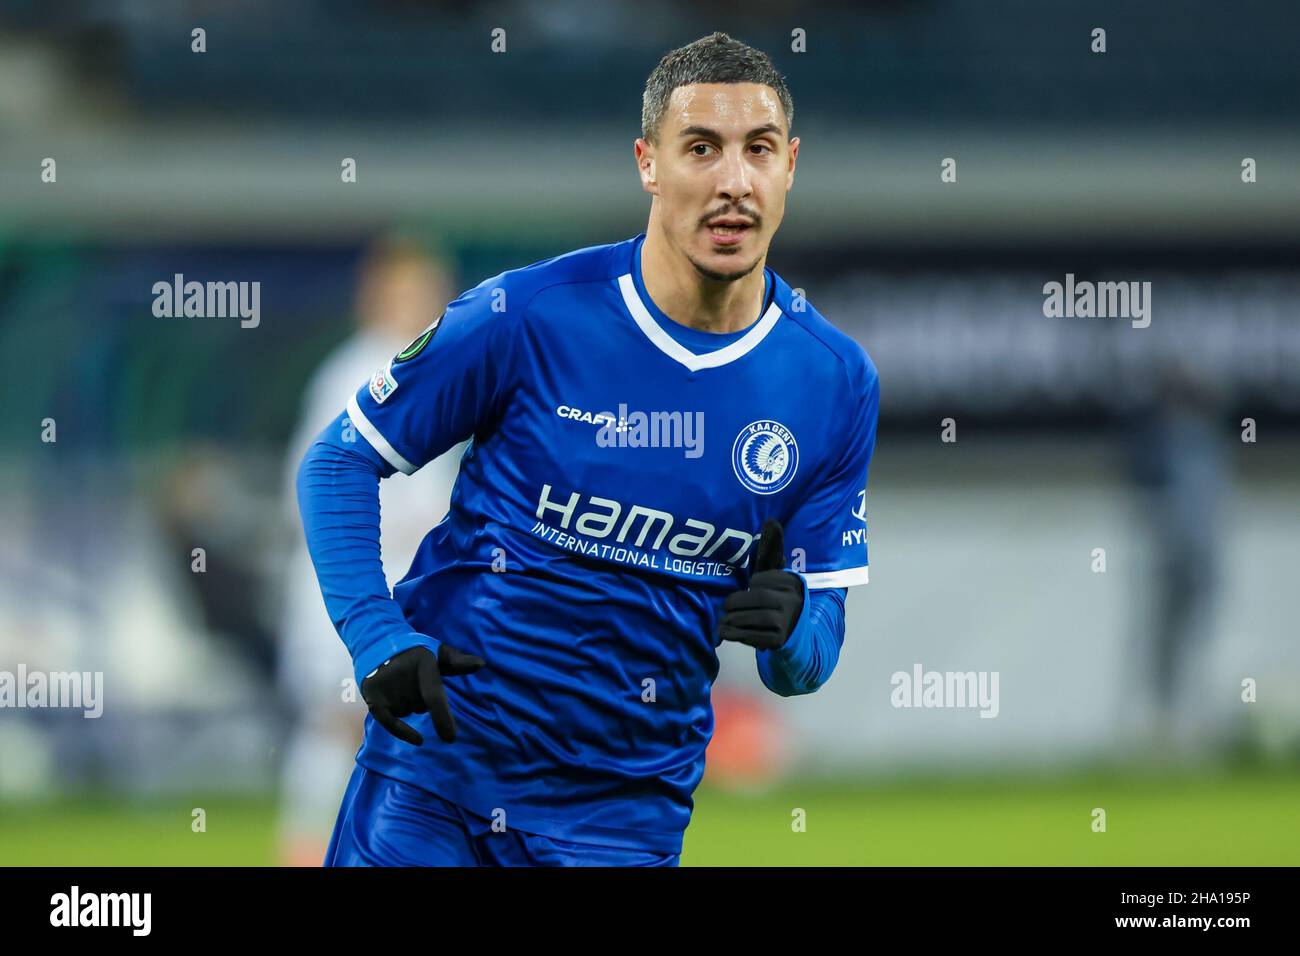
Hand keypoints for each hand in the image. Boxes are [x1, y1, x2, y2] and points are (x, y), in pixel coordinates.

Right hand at [361, 643, 485, 745]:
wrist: (378, 643)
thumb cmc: (414, 652)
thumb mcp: (437, 652)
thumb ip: (458, 662)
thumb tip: (482, 664)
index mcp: (422, 664)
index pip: (433, 695)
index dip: (442, 717)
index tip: (451, 738)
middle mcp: (402, 676)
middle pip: (422, 706)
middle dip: (422, 700)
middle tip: (414, 681)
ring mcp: (386, 688)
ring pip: (408, 712)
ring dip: (409, 706)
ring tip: (402, 685)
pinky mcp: (373, 698)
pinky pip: (389, 723)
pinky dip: (403, 732)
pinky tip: (419, 740)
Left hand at [716, 518, 804, 650]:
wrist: (797, 635)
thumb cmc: (779, 600)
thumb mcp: (777, 577)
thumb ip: (772, 551)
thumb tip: (771, 520)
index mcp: (791, 583)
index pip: (759, 580)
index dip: (749, 586)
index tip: (750, 591)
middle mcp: (791, 601)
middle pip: (754, 598)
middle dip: (735, 603)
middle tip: (726, 607)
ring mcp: (785, 622)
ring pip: (750, 618)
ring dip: (732, 620)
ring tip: (724, 621)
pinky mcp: (778, 640)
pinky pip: (750, 636)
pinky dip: (736, 634)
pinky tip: (729, 633)